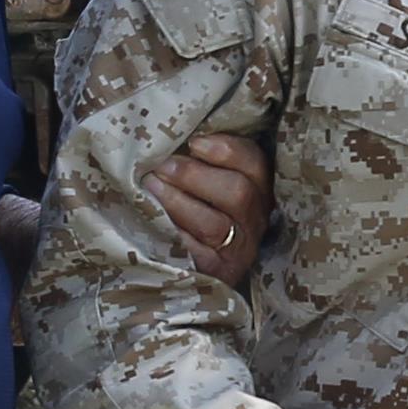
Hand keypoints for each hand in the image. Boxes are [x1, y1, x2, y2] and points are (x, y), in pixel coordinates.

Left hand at [155, 133, 267, 286]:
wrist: (189, 273)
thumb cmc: (192, 210)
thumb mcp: (205, 182)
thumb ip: (202, 160)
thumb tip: (175, 135)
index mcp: (257, 191)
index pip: (256, 164)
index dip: (227, 150)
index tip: (194, 143)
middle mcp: (254, 220)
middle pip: (239, 193)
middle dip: (196, 175)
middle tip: (163, 167)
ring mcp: (238, 249)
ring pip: (215, 224)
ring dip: (178, 201)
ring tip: (150, 187)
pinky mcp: (216, 272)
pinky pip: (195, 251)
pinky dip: (173, 233)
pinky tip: (152, 220)